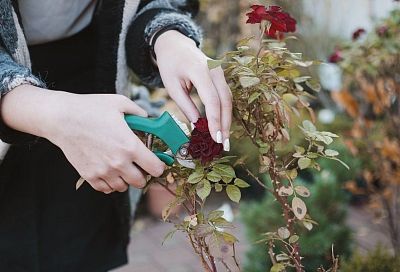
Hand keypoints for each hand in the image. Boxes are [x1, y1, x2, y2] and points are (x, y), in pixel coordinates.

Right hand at [1, 86, 165, 192]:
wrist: (61, 118)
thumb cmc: (90, 108)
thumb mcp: (120, 103)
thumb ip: (139, 112)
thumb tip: (148, 119)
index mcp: (130, 146)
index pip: (155, 168)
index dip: (159, 165)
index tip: (157, 162)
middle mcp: (119, 163)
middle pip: (141, 181)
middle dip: (143, 173)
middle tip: (139, 164)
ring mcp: (103, 171)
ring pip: (123, 187)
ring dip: (126, 179)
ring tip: (122, 166)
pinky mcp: (89, 176)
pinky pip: (106, 188)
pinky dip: (110, 183)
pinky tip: (109, 171)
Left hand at [154, 30, 231, 150]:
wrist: (175, 45)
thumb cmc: (170, 65)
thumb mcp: (172, 87)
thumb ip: (186, 106)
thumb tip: (198, 127)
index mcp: (199, 70)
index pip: (212, 100)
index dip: (215, 121)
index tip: (215, 139)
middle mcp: (215, 69)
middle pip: (225, 101)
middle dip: (225, 124)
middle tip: (224, 145)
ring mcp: (220, 71)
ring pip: (229, 99)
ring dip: (227, 120)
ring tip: (224, 140)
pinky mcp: (221, 75)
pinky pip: (226, 96)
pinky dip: (225, 112)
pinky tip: (222, 126)